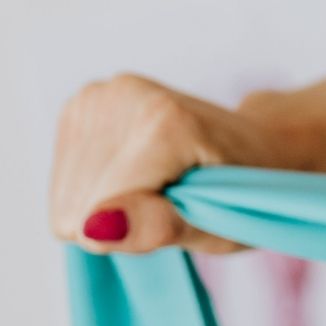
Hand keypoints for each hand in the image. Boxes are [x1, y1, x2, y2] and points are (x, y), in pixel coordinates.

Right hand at [49, 73, 315, 254]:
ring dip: (109, 204)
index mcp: (164, 122)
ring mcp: (100, 93)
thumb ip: (158, 227)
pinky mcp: (83, 102)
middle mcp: (124, 95)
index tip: (182, 213)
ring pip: (65, 193)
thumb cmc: (248, 193)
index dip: (136, 231)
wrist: (262, 145)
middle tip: (172, 200)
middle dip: (122, 217)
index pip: (99, 212)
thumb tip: (93, 228)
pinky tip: (137, 173)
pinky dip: (98, 187)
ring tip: (159, 185)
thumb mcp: (219, 226)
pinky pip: (63, 177)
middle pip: (76, 203)